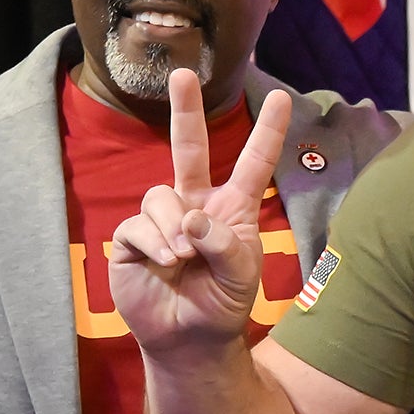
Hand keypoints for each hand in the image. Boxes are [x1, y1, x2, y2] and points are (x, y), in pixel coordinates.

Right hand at [110, 69, 291, 362]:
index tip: (281, 98)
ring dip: (172, 227)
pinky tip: (166, 263)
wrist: (190, 340)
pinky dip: (154, 243)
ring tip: (182, 259)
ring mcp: (162, 219)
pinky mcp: (131, 239)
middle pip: (189, 147)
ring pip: (160, 196)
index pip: (253, 163)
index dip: (267, 132)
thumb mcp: (240, 274)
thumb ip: (223, 243)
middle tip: (183, 74)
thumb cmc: (222, 303)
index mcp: (232, 208)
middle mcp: (195, 204)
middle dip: (185, 110)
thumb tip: (188, 219)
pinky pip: (138, 225)